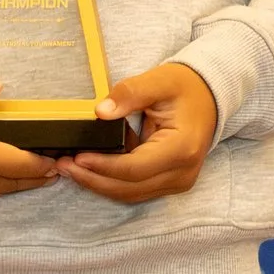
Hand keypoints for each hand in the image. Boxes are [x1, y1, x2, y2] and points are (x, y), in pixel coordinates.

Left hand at [60, 60, 218, 202]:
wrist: (209, 96)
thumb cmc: (186, 87)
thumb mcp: (159, 80)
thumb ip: (130, 94)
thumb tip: (101, 111)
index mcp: (182, 149)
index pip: (134, 169)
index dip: (102, 166)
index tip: (77, 157)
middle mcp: (182, 172)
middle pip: (129, 188)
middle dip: (93, 179)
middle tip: (64, 165)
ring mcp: (177, 181)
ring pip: (130, 193)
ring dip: (98, 183)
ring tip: (70, 167)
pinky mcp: (169, 182)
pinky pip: (135, 189)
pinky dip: (111, 181)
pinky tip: (90, 168)